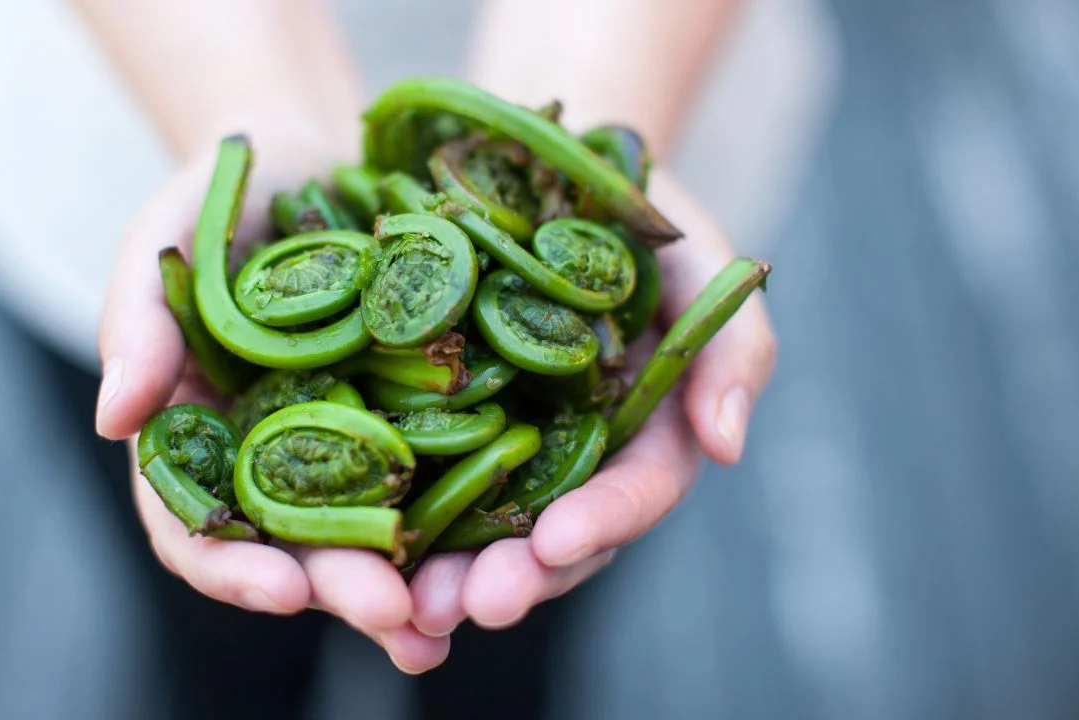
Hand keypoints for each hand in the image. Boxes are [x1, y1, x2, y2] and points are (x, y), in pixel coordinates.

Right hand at [94, 152, 449, 673]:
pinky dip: (477, 505)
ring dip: (418, 580)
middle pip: (302, 549)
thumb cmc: (213, 201)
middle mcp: (279, 460)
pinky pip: (450, 465)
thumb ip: (134, 325)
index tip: (284, 589)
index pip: (199, 531)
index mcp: (204, 444)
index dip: (235, 570)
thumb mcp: (160, 244)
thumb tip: (111, 422)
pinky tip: (518, 534)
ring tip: (458, 613)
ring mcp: (354, 439)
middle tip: (398, 615)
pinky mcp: (421, 411)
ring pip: (380, 528)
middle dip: (347, 588)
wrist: (304, 156)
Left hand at [408, 171, 777, 635]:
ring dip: (442, 572)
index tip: (556, 543)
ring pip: (475, 527)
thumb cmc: (635, 204)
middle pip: (549, 535)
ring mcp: (496, 441)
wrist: (539, 158)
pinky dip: (384, 514)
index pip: (633, 490)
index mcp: (640, 430)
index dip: (600, 521)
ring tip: (402, 606)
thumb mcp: (701, 257)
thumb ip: (732, 347)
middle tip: (462, 605)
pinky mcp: (427, 416)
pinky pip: (406, 471)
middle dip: (511, 577)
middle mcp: (567, 453)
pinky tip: (346, 545)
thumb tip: (728, 446)